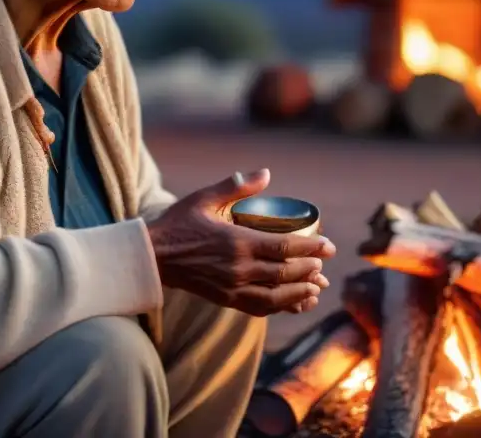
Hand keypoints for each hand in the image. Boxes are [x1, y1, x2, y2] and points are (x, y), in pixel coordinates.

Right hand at [146, 169, 335, 316]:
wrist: (152, 257)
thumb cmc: (178, 223)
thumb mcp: (205, 198)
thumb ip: (236, 186)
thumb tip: (266, 173)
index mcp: (237, 242)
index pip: (284, 247)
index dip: (311, 248)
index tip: (328, 246)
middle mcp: (238, 268)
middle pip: (285, 273)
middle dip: (310, 270)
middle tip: (325, 264)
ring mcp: (232, 287)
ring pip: (276, 296)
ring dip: (300, 292)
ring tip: (316, 288)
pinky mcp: (226, 299)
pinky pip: (260, 308)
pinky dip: (281, 306)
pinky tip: (294, 303)